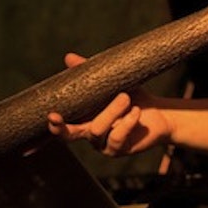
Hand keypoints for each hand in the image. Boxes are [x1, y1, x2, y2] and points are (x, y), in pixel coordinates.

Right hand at [47, 53, 169, 155]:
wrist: (158, 113)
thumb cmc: (132, 96)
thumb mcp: (110, 82)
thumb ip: (89, 72)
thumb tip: (68, 57)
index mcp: (83, 119)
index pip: (62, 125)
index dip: (53, 124)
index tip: (50, 115)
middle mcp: (89, 134)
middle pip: (68, 135)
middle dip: (61, 127)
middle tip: (55, 115)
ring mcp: (102, 144)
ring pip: (97, 130)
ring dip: (111, 111)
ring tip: (125, 97)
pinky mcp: (118, 149)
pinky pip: (117, 136)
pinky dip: (127, 122)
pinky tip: (135, 112)